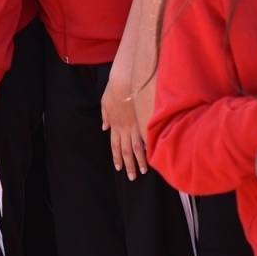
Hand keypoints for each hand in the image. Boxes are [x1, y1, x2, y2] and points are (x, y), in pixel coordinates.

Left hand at [102, 60, 146, 177]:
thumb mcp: (104, 103)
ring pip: (137, 147)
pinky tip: (152, 155)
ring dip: (140, 160)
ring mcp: (135, 124)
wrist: (125, 79)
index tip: (119, 168)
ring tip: (143, 171)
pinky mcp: (144, 119)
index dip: (116, 158)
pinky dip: (149, 147)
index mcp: (114, 124)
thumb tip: (105, 128)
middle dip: (128, 165)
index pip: (115, 145)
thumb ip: (105, 116)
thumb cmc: (114, 89)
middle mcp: (124, 128)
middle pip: (125, 150)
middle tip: (131, 177)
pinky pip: (146, 136)